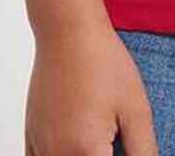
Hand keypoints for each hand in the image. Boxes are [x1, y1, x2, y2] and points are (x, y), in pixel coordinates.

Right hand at [25, 21, 158, 154]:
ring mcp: (40, 147)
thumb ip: (143, 152)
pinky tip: (75, 143)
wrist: (68, 30)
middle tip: (114, 138)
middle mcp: (57, 155)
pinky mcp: (30, 136)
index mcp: (86, 153)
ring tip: (99, 139)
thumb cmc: (102, 63)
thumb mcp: (137, 110)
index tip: (123, 144)